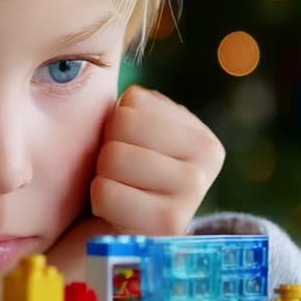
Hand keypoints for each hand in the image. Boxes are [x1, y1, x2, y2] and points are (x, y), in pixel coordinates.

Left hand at [47, 85, 224, 278]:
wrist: (112, 241)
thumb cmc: (117, 181)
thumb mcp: (130, 135)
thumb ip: (128, 105)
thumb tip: (91, 59)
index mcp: (199, 132)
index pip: (132, 101)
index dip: (113, 126)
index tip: (128, 155)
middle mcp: (209, 158)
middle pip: (122, 125)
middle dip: (107, 150)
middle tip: (120, 179)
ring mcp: (195, 191)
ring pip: (113, 155)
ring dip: (103, 176)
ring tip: (120, 193)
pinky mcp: (169, 225)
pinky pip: (106, 191)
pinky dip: (100, 201)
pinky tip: (117, 214)